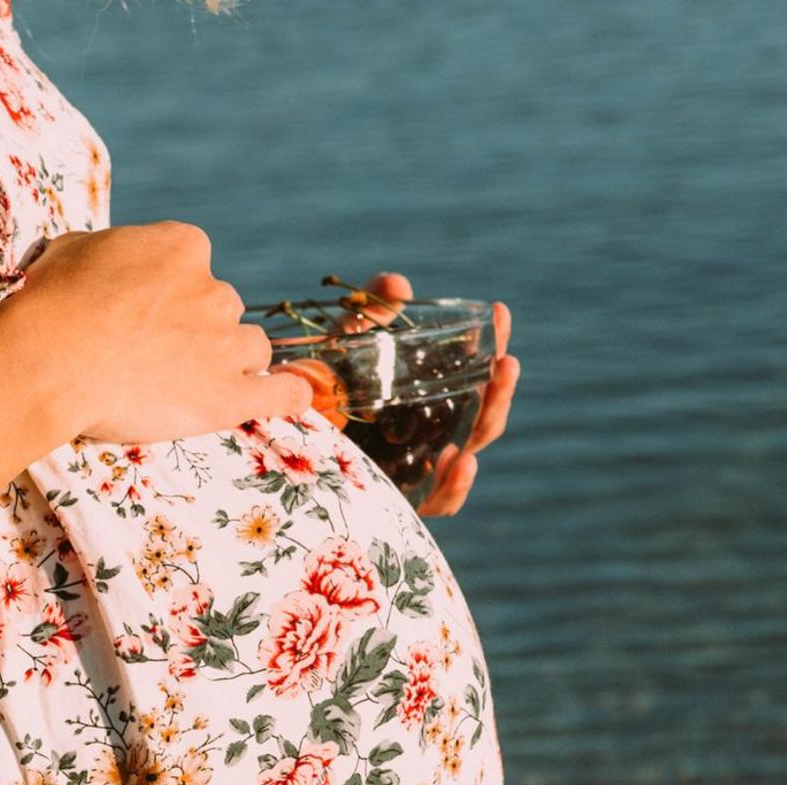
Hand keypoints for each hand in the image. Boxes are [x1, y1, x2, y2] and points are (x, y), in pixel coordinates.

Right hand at [5, 223, 312, 443]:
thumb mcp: (74, 251)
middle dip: (195, 327)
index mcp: (182, 246)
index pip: (191, 262)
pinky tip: (294, 397)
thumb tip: (108, 264)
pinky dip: (289, 395)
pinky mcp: (229, 396)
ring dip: (229, 361)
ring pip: (250, 348)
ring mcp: (226, 344)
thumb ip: (110, 255)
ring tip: (189, 384)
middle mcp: (215, 290)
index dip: (166, 290)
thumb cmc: (51, 302)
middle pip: (221, 307)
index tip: (140, 309)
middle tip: (151, 353)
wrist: (53, 360)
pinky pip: (280, 394)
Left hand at [320, 272, 517, 517]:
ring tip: (494, 396)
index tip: (498, 313)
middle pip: (481, 413)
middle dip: (500, 387)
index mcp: (427, 394)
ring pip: (469, 451)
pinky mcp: (402, 500)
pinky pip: (439, 500)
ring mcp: (420, 467)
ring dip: (487, 424)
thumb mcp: (341, 350)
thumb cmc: (315, 393)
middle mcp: (431, 431)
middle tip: (506, 360)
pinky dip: (454, 484)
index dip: (492, 341)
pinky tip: (460, 461)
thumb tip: (398, 282)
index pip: (472, 369)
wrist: (279, 437)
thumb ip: (368, 316)